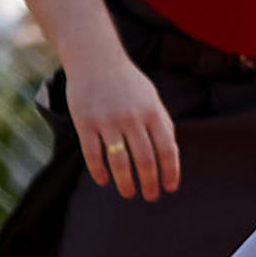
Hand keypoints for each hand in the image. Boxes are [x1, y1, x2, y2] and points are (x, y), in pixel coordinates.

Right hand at [63, 54, 182, 202]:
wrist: (95, 59)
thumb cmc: (128, 83)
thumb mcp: (152, 99)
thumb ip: (162, 123)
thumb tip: (170, 153)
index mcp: (153, 112)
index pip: (167, 149)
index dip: (170, 171)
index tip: (169, 188)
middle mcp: (132, 118)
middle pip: (145, 159)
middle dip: (149, 182)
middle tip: (150, 197)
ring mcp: (108, 121)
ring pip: (119, 161)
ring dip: (125, 182)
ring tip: (128, 193)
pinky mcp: (85, 122)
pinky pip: (92, 153)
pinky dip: (99, 171)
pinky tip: (104, 181)